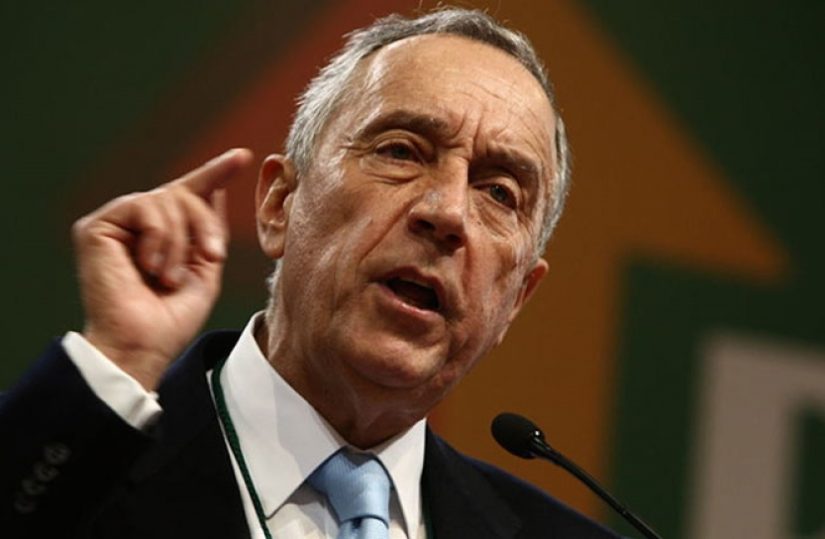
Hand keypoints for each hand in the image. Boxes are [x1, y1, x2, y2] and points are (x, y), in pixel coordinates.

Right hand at [72, 149, 253, 389]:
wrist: (143, 345)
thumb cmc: (171, 318)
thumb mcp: (205, 270)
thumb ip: (209, 231)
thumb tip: (216, 188)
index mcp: (162, 235)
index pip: (189, 194)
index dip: (215, 172)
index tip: (243, 155)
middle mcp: (136, 225)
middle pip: (183, 193)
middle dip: (205, 224)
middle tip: (213, 256)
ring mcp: (115, 224)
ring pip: (166, 199)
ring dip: (182, 240)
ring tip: (170, 276)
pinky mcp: (96, 227)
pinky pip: (144, 207)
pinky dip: (159, 238)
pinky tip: (150, 267)